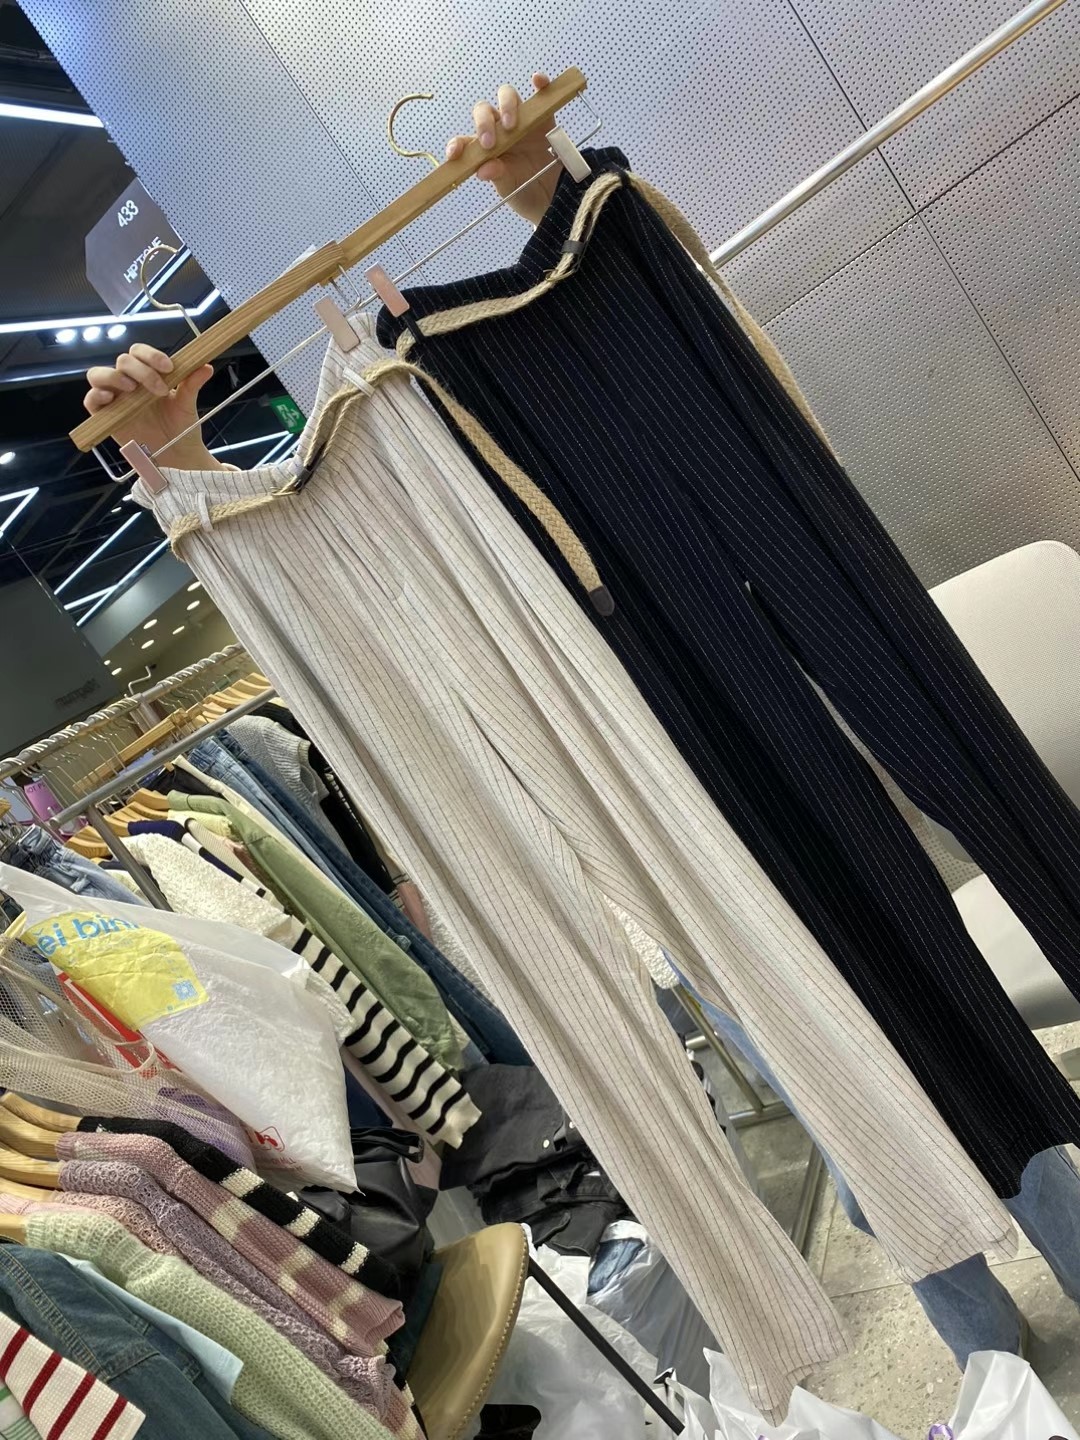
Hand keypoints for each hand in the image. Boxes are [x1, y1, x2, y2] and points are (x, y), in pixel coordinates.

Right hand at [84, 344, 220, 469]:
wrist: (177, 454)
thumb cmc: (180, 426)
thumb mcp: (187, 404)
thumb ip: (192, 384)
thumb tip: (205, 366)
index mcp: (147, 373)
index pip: (139, 352)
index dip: (151, 355)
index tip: (169, 367)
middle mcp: (128, 381)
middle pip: (123, 361)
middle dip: (142, 370)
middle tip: (160, 389)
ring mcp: (115, 398)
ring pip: (98, 374)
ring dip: (114, 376)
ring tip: (132, 389)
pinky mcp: (106, 416)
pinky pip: (91, 401)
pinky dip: (96, 396)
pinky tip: (110, 398)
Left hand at [444, 74, 562, 224]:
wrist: (553, 197)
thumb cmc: (525, 192)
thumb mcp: (509, 188)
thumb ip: (498, 176)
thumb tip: (483, 170)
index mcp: (485, 150)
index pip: (465, 141)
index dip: (457, 144)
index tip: (454, 154)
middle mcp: (500, 131)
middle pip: (485, 111)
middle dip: (484, 123)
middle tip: (490, 143)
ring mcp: (521, 122)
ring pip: (507, 97)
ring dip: (507, 106)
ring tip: (511, 125)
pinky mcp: (543, 119)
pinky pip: (540, 97)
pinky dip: (540, 85)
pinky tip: (538, 81)